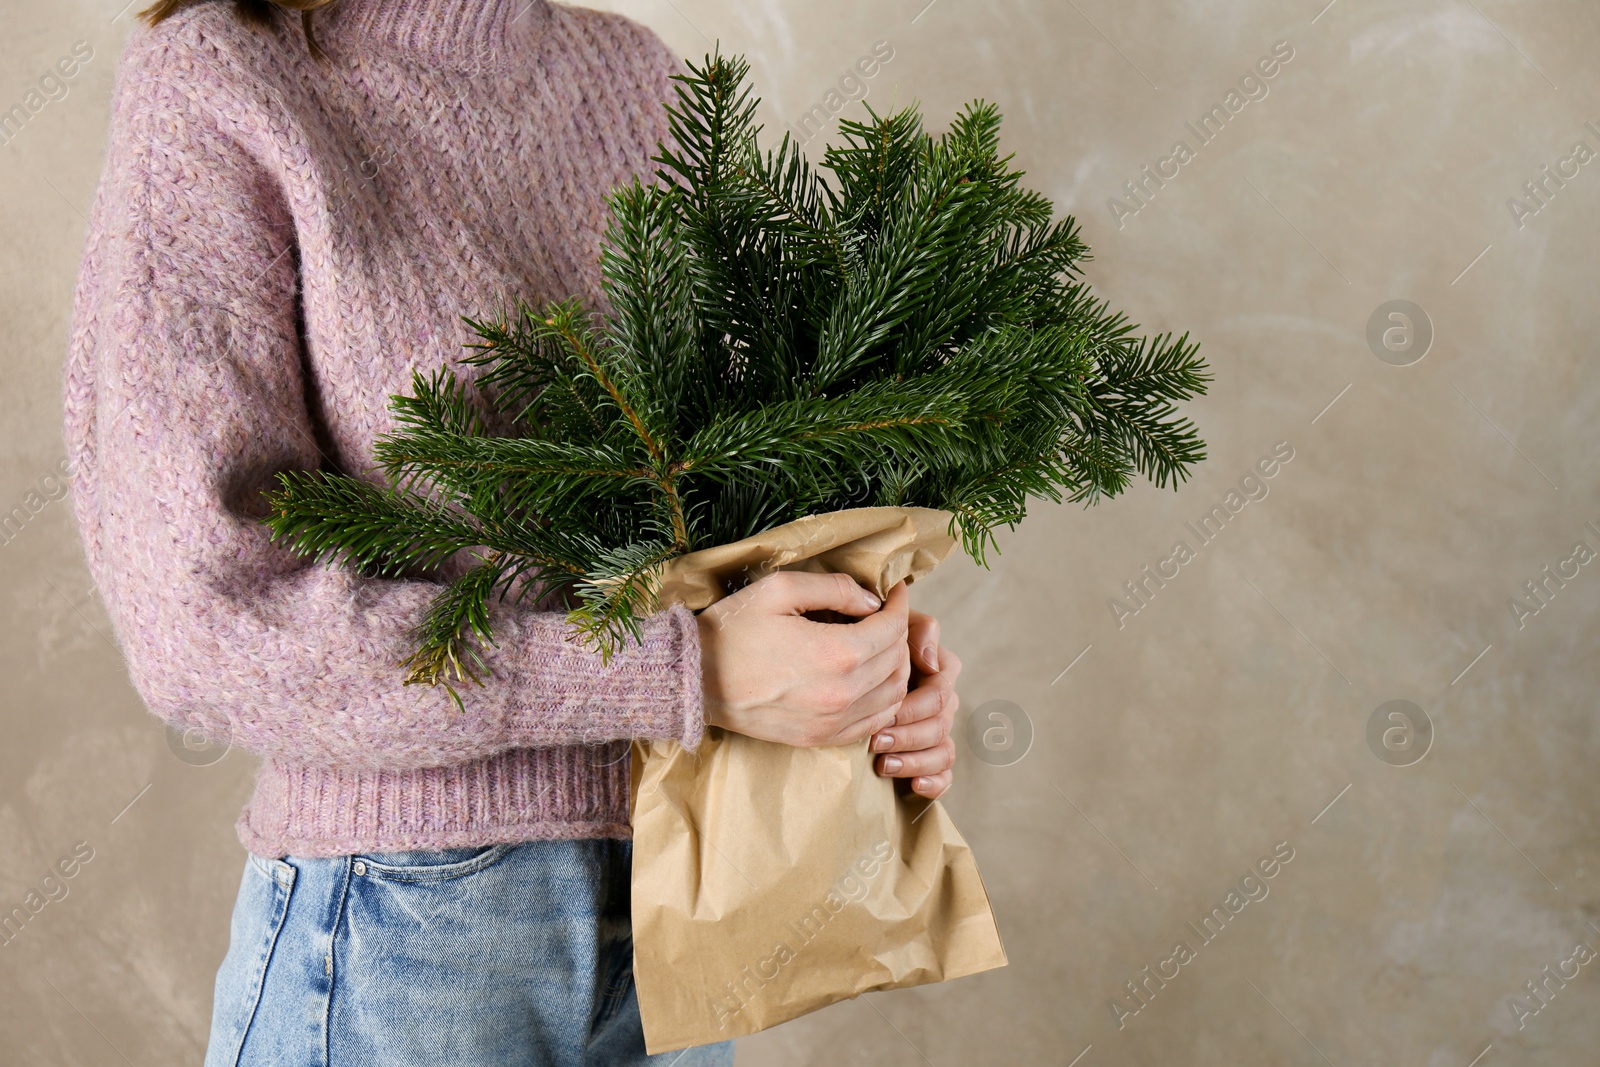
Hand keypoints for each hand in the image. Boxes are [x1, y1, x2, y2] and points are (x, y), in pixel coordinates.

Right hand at [698, 573, 911, 747]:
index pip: (893, 628)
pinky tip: (869, 681)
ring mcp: (833, 721)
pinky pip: (873, 722)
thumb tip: (871, 599)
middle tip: (886, 615)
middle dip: (899, 633)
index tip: (896, 592)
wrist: (693, 682)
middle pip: (898, 661)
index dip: (900, 605)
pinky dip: (883, 700)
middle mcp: (844, 693)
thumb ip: (833, 588)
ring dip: (895, 667)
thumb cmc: (731, 630)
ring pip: (893, 695)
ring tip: (880, 646)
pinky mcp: (820, 738)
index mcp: (838, 653)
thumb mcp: (778, 590)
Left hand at [870, 607, 960, 798]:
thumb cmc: (865, 639)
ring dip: (916, 759)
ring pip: (944, 751)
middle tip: (876, 742)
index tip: (886, 712)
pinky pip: (945, 775)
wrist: (841, 671)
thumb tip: (929, 661)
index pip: (942, 688)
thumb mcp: (890, 624)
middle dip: (909, 734)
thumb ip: (918, 629)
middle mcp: (941, 701)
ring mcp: (936, 730)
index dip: (915, 704)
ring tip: (884, 764)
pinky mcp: (929, 758)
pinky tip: (915, 785)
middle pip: (940, 723)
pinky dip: (934, 782)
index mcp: (938, 670)